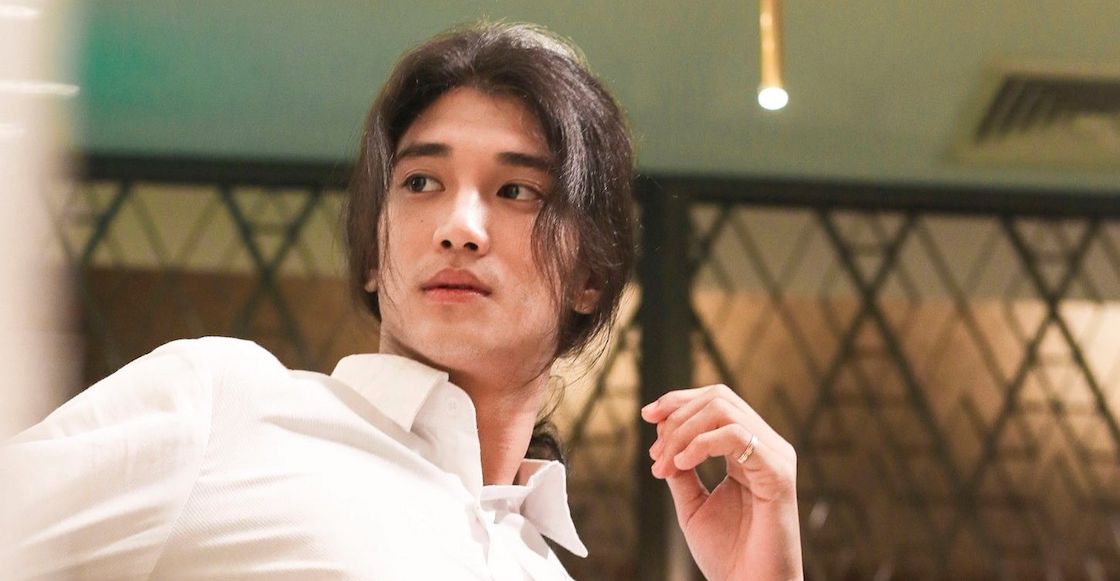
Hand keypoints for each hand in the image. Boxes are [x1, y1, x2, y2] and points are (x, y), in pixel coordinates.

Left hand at [641, 384, 801, 580]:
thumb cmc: (728, 554)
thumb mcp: (691, 503)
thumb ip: (680, 469)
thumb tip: (661, 437)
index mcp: (748, 450)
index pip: (715, 403)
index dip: (678, 401)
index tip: (646, 415)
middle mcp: (765, 447)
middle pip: (718, 398)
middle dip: (677, 414)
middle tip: (655, 452)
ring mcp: (775, 456)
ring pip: (724, 410)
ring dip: (683, 432)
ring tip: (666, 463)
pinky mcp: (778, 473)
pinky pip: (736, 436)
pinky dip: (701, 443)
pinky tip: (683, 464)